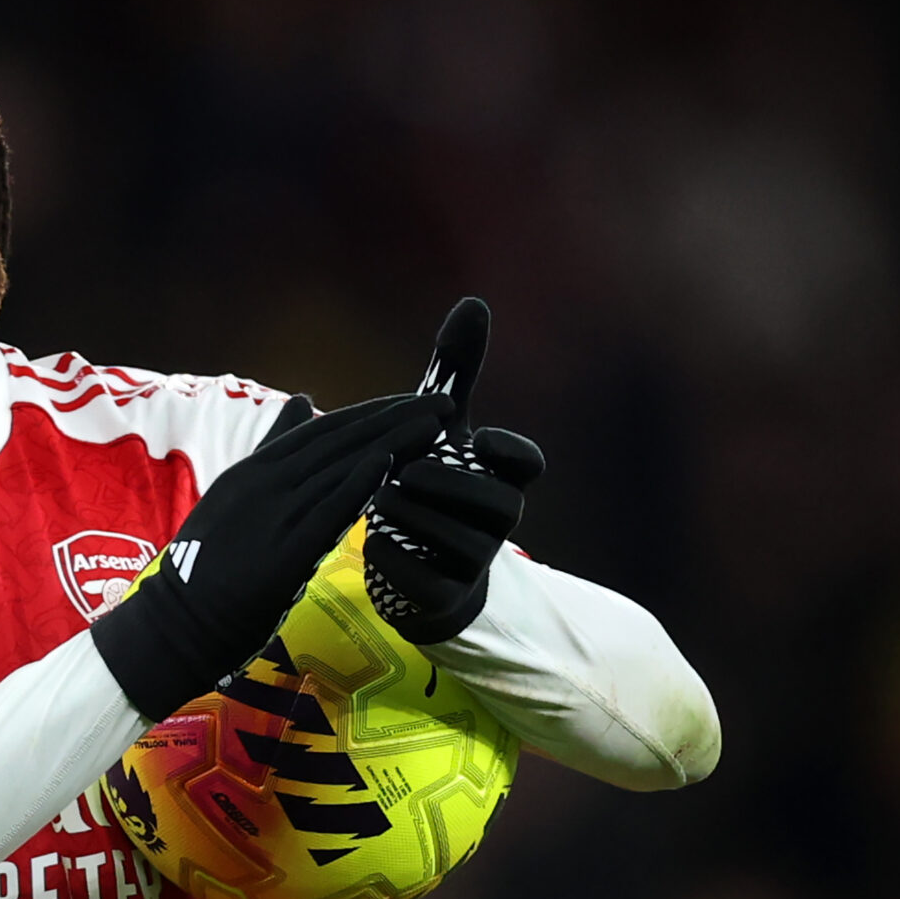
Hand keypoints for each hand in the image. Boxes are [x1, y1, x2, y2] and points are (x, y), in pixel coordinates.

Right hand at [92, 387, 451, 721]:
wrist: (173, 629)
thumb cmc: (202, 575)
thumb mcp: (232, 499)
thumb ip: (270, 454)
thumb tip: (303, 402)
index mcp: (250, 472)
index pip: (321, 430)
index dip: (371, 413)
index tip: (412, 402)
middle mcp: (261, 485)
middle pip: (337, 440)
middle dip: (393, 418)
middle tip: (443, 404)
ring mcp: (269, 518)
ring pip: (339, 468)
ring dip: (393, 442)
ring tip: (438, 426)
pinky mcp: (280, 555)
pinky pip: (325, 512)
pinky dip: (359, 483)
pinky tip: (392, 463)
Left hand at [362, 297, 543, 644]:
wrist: (419, 561)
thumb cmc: (433, 480)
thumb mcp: (441, 424)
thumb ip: (456, 370)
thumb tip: (473, 301)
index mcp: (502, 476)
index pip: (529, 463)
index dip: (510, 450)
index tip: (476, 436)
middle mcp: (498, 520)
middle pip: (497, 504)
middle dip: (451, 484)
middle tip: (406, 470)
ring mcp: (475, 562)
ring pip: (463, 544)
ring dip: (420, 519)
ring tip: (380, 499)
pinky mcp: (445, 596)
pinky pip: (431, 582)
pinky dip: (401, 562)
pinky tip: (371, 541)